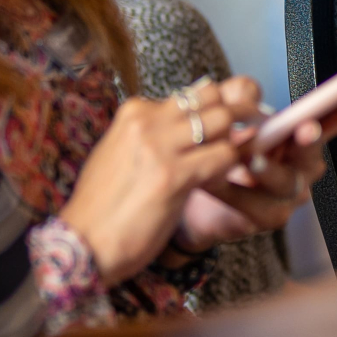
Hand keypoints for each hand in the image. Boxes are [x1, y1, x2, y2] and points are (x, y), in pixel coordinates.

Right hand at [58, 79, 258, 284]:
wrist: (82, 245)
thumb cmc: (105, 206)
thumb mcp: (125, 154)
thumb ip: (157, 134)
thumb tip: (196, 121)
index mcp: (135, 112)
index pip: (196, 91)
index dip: (222, 103)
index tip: (235, 115)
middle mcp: (147, 121)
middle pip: (214, 97)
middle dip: (241, 110)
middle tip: (254, 127)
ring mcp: (160, 147)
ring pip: (224, 121)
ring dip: (239, 138)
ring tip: (242, 155)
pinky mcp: (173, 176)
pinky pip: (225, 157)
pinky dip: (234, 165)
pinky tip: (228, 179)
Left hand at [176, 85, 336, 251]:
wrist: (192, 195)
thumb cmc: (220, 152)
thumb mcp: (225, 114)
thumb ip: (237, 96)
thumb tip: (249, 93)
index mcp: (300, 132)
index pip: (334, 116)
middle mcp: (303, 162)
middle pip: (315, 148)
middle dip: (311, 137)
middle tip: (307, 127)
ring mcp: (290, 192)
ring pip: (286, 180)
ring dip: (266, 168)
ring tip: (248, 159)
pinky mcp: (269, 216)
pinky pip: (255, 205)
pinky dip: (233, 191)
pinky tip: (215, 181)